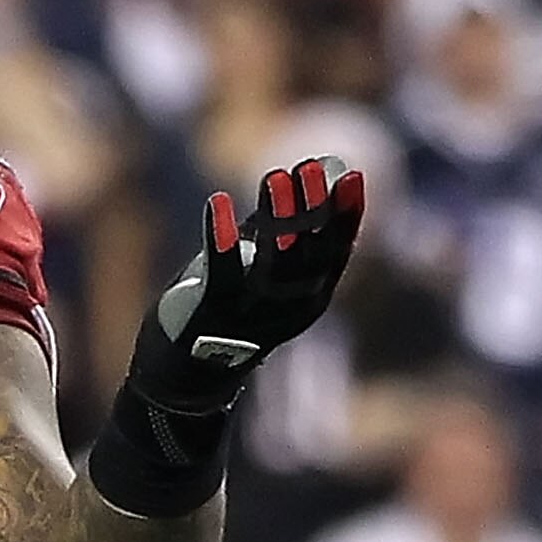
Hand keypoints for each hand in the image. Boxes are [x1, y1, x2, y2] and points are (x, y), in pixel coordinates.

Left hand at [130, 157, 364, 411]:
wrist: (189, 373)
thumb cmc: (231, 306)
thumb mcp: (264, 268)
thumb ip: (283, 225)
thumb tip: (313, 168)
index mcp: (311, 296)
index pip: (337, 253)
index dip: (346, 215)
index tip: (352, 176)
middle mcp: (290, 308)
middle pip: (309, 256)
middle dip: (312, 211)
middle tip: (310, 169)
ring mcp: (253, 314)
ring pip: (272, 264)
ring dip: (275, 219)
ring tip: (274, 177)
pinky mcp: (211, 314)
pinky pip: (221, 274)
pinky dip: (220, 239)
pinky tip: (216, 203)